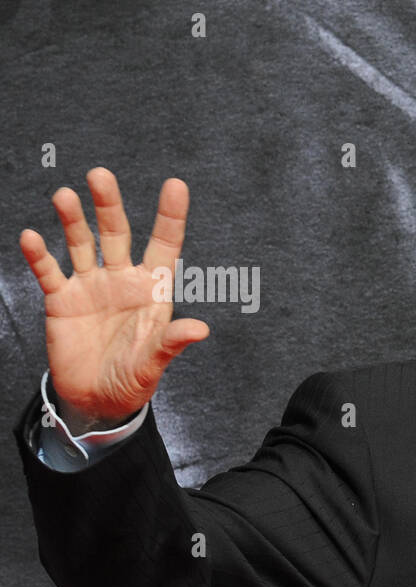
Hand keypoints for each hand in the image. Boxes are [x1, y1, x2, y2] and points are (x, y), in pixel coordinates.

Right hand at [19, 167, 207, 433]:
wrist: (97, 399)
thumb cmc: (134, 378)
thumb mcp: (155, 363)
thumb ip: (172, 343)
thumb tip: (200, 329)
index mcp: (152, 290)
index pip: (165, 246)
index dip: (170, 217)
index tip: (176, 185)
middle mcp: (122, 280)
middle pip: (117, 233)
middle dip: (109, 205)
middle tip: (101, 175)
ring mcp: (90, 286)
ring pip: (81, 243)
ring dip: (72, 220)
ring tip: (65, 196)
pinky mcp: (62, 300)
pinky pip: (49, 271)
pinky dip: (39, 255)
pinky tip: (31, 237)